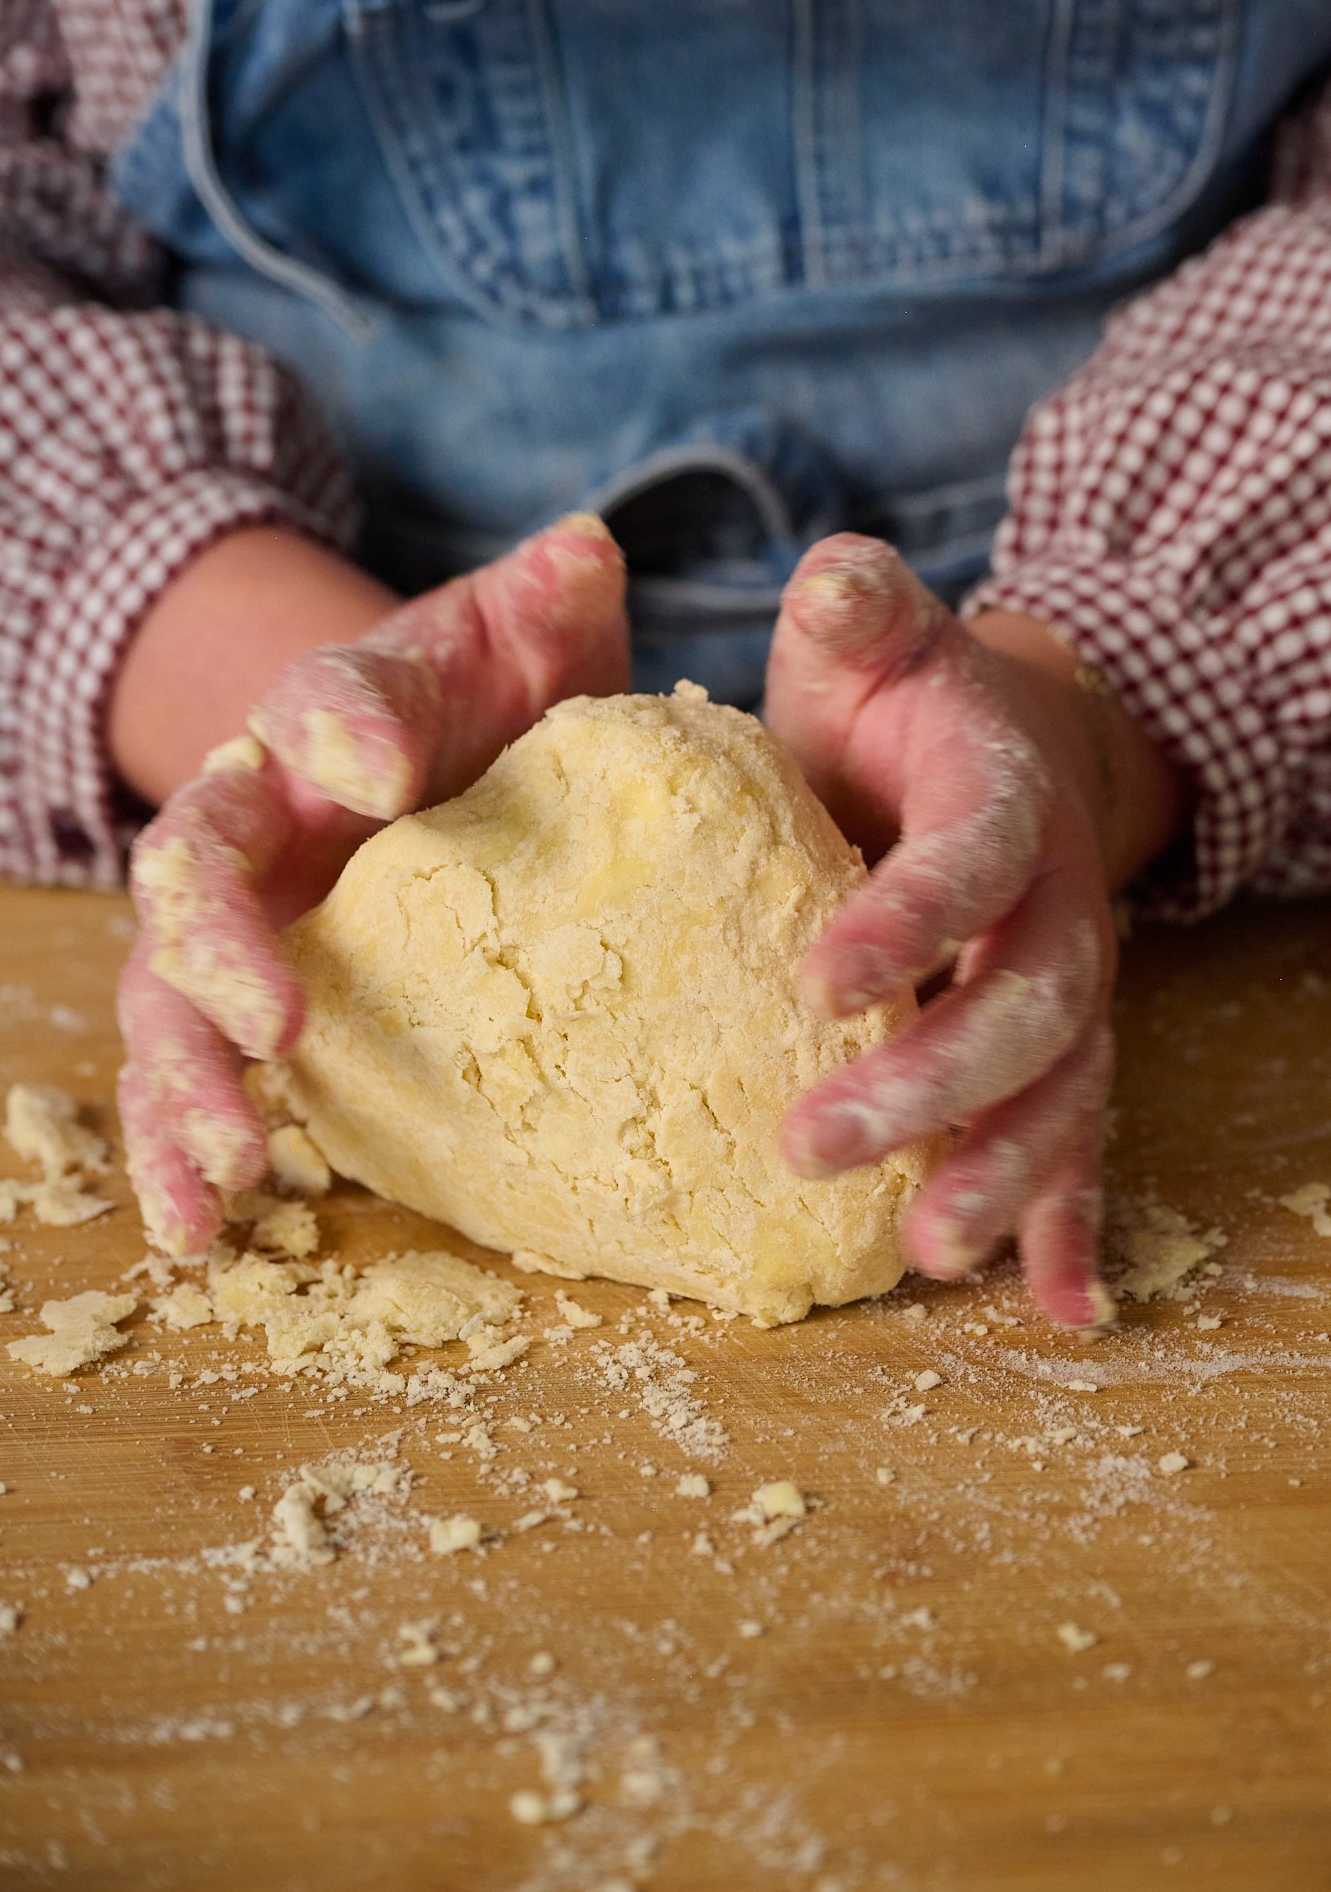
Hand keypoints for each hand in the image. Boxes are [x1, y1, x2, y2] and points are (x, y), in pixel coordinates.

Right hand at [117, 514, 628, 1255]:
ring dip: (187, 1079)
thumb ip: (546, 602)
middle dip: (223, 942)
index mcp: (328, 713)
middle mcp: (256, 814)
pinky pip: (183, 1077)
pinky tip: (200, 1228)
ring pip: (166, 995)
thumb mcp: (525, 643)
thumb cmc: (484, 701)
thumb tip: (587, 546)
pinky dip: (177, 1148)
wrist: (413, 754)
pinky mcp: (238, 1004)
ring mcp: (234, 919)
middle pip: (197, 864)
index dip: (341, 722)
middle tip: (278, 1016)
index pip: (317, 699)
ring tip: (231, 1164)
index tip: (388, 762)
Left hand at [764, 535, 1188, 1327]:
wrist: (1001, 742)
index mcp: (1003, 799)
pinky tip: (1060, 1310)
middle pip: (1022, 1006)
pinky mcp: (1057, 1050)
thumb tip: (830, 581)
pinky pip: (1081, 1142)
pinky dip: (1069, 1224)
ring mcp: (1068, 987)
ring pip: (1060, 1093)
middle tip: (810, 1144)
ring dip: (1003, 1176)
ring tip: (927, 1254)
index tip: (818, 983)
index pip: (969, 863)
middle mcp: (1056, 905)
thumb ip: (852, 606)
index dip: (908, 920)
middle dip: (930, 1083)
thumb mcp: (872, 634)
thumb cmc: (901, 699)